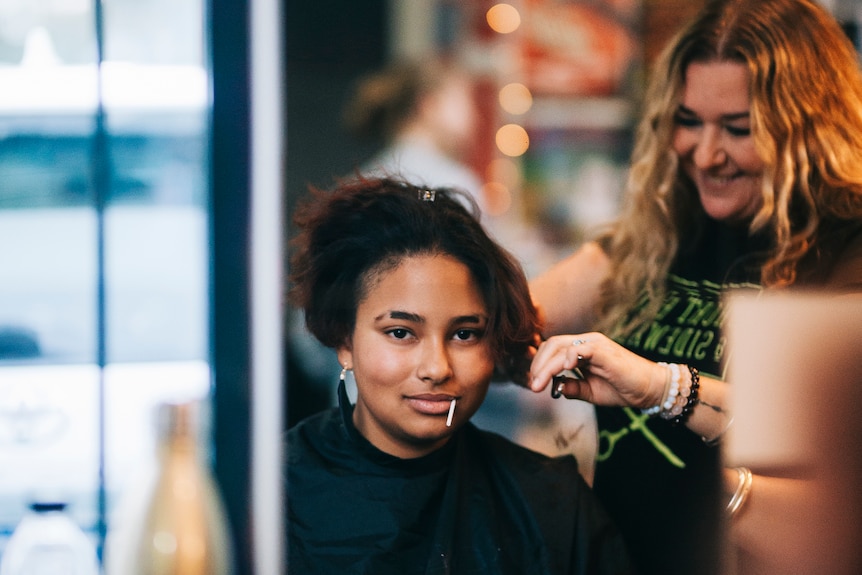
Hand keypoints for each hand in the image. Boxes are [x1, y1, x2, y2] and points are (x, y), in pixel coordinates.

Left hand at [528, 332, 664, 408]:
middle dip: (537, 366)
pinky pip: (580, 348)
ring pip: (561, 347)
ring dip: (546, 366)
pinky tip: (562, 370)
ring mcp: (595, 344)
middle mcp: (586, 342)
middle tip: (533, 386)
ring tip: (539, 384)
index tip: (533, 385)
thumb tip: (554, 386)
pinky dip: (567, 357)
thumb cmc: (622, 389)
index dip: (539, 366)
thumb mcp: (590, 392)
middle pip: (551, 345)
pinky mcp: (603, 350)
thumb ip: (572, 387)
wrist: (650, 390)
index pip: (552, 350)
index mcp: (582, 350)